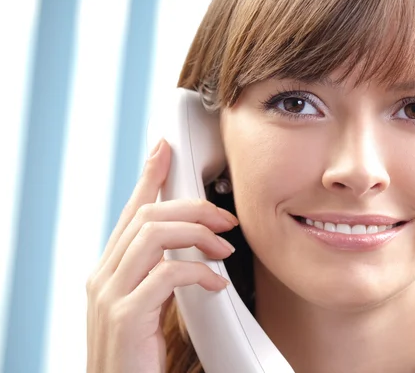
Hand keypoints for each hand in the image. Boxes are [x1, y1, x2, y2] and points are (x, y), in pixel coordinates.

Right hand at [85, 139, 237, 372]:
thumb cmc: (139, 354)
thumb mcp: (146, 305)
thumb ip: (157, 273)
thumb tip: (190, 246)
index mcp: (108, 269)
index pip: (130, 211)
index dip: (149, 176)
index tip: (165, 148)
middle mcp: (103, 275)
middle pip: (147, 215)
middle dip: (193, 208)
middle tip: (226, 220)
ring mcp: (110, 296)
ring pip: (154, 235)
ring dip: (198, 235)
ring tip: (226, 249)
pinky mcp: (126, 317)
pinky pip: (167, 274)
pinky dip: (199, 272)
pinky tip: (217, 285)